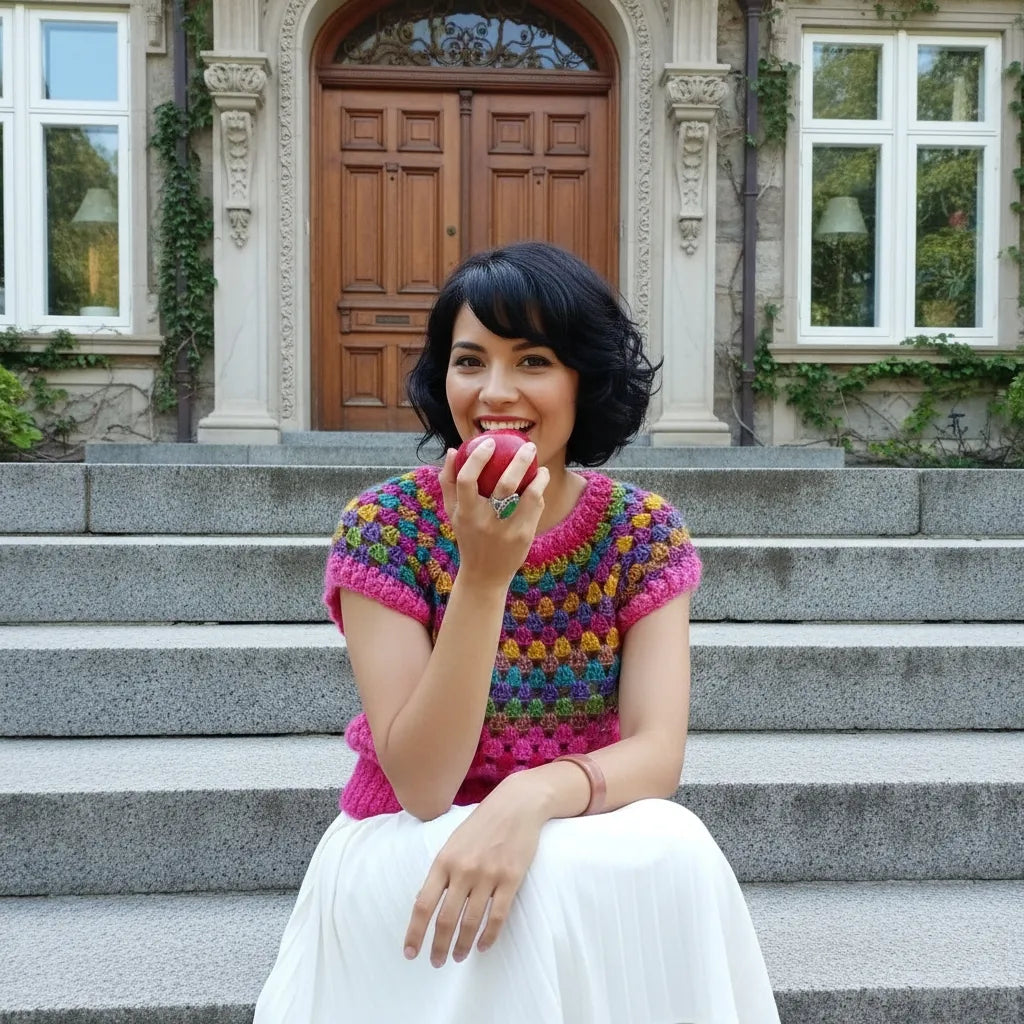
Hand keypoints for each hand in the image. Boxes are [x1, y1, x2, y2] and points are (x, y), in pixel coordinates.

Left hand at [403, 784, 545, 966]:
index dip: (415, 932)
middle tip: (436, 962)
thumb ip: (440, 872)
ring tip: (458, 956)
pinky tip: (483, 945)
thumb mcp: (453, 843)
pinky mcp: (511, 878)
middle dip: (438, 946)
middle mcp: (463, 870)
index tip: (409, 953)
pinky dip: (488, 936)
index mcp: (444, 860)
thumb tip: (423, 902)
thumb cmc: (481, 824)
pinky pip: (498, 916)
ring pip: (471, 922)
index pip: (423, 904)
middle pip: (446, 918)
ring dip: (463, 945)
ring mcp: (488, 875)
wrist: (515, 805)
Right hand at [437, 439, 549, 588]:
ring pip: (528, 496)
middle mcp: (485, 521)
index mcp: (465, 513)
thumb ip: (448, 481)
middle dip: (519, 461)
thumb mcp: (452, 513)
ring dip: (538, 477)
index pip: (467, 479)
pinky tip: (541, 484)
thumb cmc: (468, 535)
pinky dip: (539, 493)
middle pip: (504, 484)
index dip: (478, 457)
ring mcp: (506, 530)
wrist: (484, 575)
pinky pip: (534, 508)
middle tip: (528, 447)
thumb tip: (453, 450)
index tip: (490, 442)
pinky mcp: (523, 537)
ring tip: (541, 468)